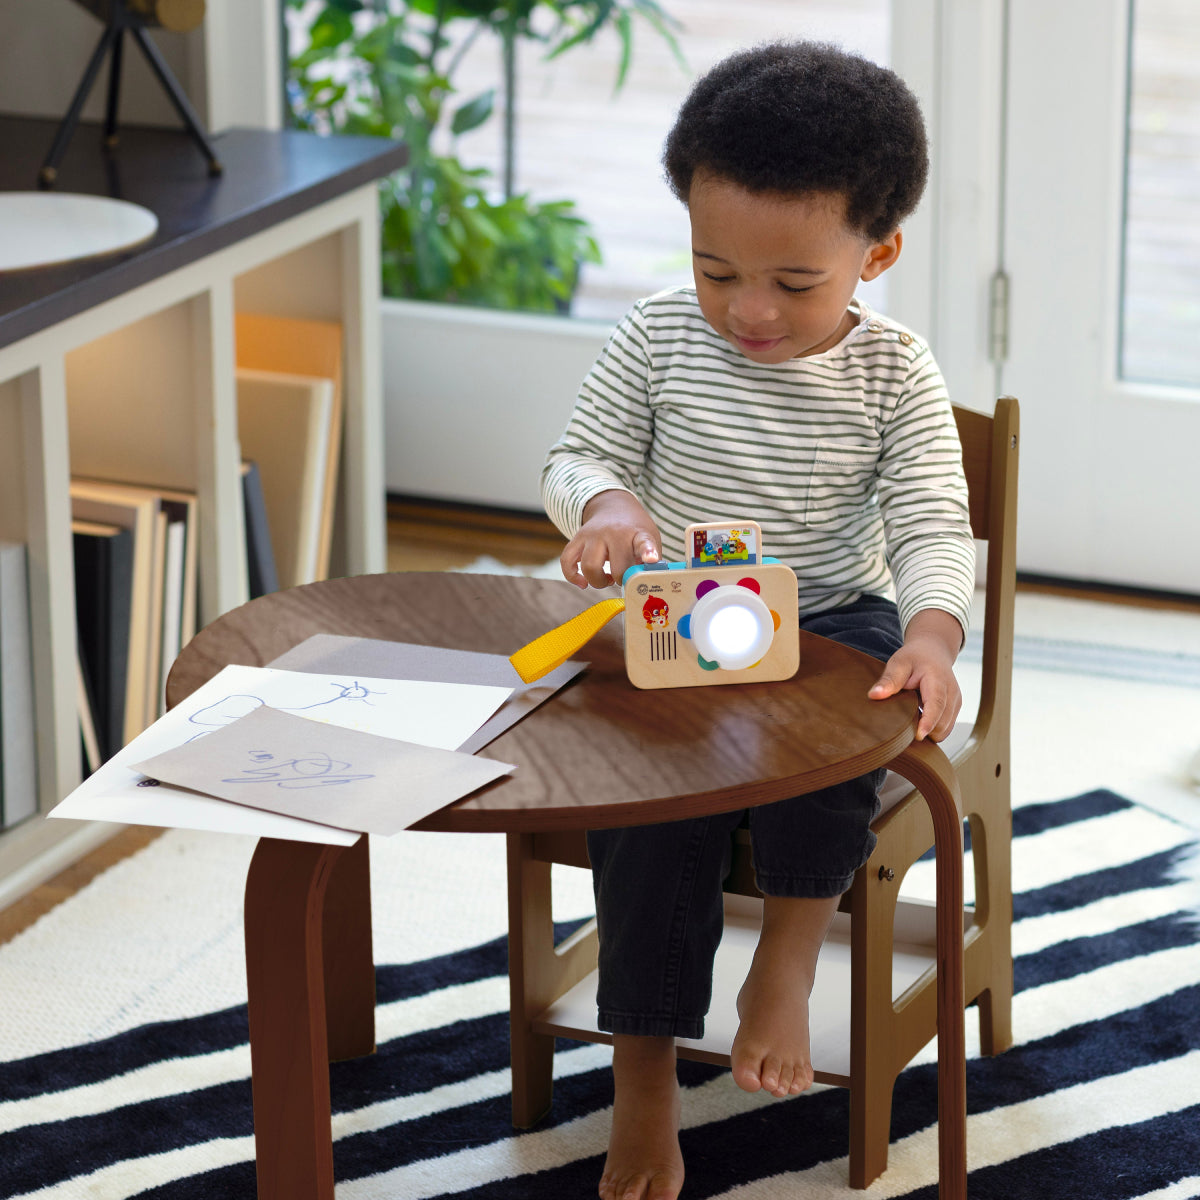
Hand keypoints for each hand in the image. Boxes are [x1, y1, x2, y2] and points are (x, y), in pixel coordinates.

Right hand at [560, 490, 660, 588]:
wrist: (614, 506)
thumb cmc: (634, 530)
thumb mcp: (649, 537)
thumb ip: (649, 560)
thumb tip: (645, 585)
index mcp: (637, 533)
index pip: (644, 542)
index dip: (648, 552)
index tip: (652, 559)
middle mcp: (614, 532)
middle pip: (617, 568)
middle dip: (620, 581)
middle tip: (623, 579)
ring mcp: (593, 535)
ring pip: (589, 567)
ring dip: (598, 582)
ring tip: (606, 579)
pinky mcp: (577, 538)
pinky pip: (567, 561)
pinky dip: (572, 576)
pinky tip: (583, 583)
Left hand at [868, 609, 963, 741]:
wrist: (932, 652)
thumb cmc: (914, 658)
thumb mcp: (898, 664)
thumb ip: (889, 680)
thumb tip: (874, 695)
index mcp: (938, 680)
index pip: (936, 704)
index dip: (928, 722)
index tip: (918, 735)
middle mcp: (952, 693)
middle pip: (942, 722)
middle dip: (924, 730)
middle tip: (902, 726)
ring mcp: (956, 702)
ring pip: (945, 729)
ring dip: (928, 731)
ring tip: (910, 719)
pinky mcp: (955, 709)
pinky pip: (945, 728)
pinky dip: (932, 729)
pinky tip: (918, 720)